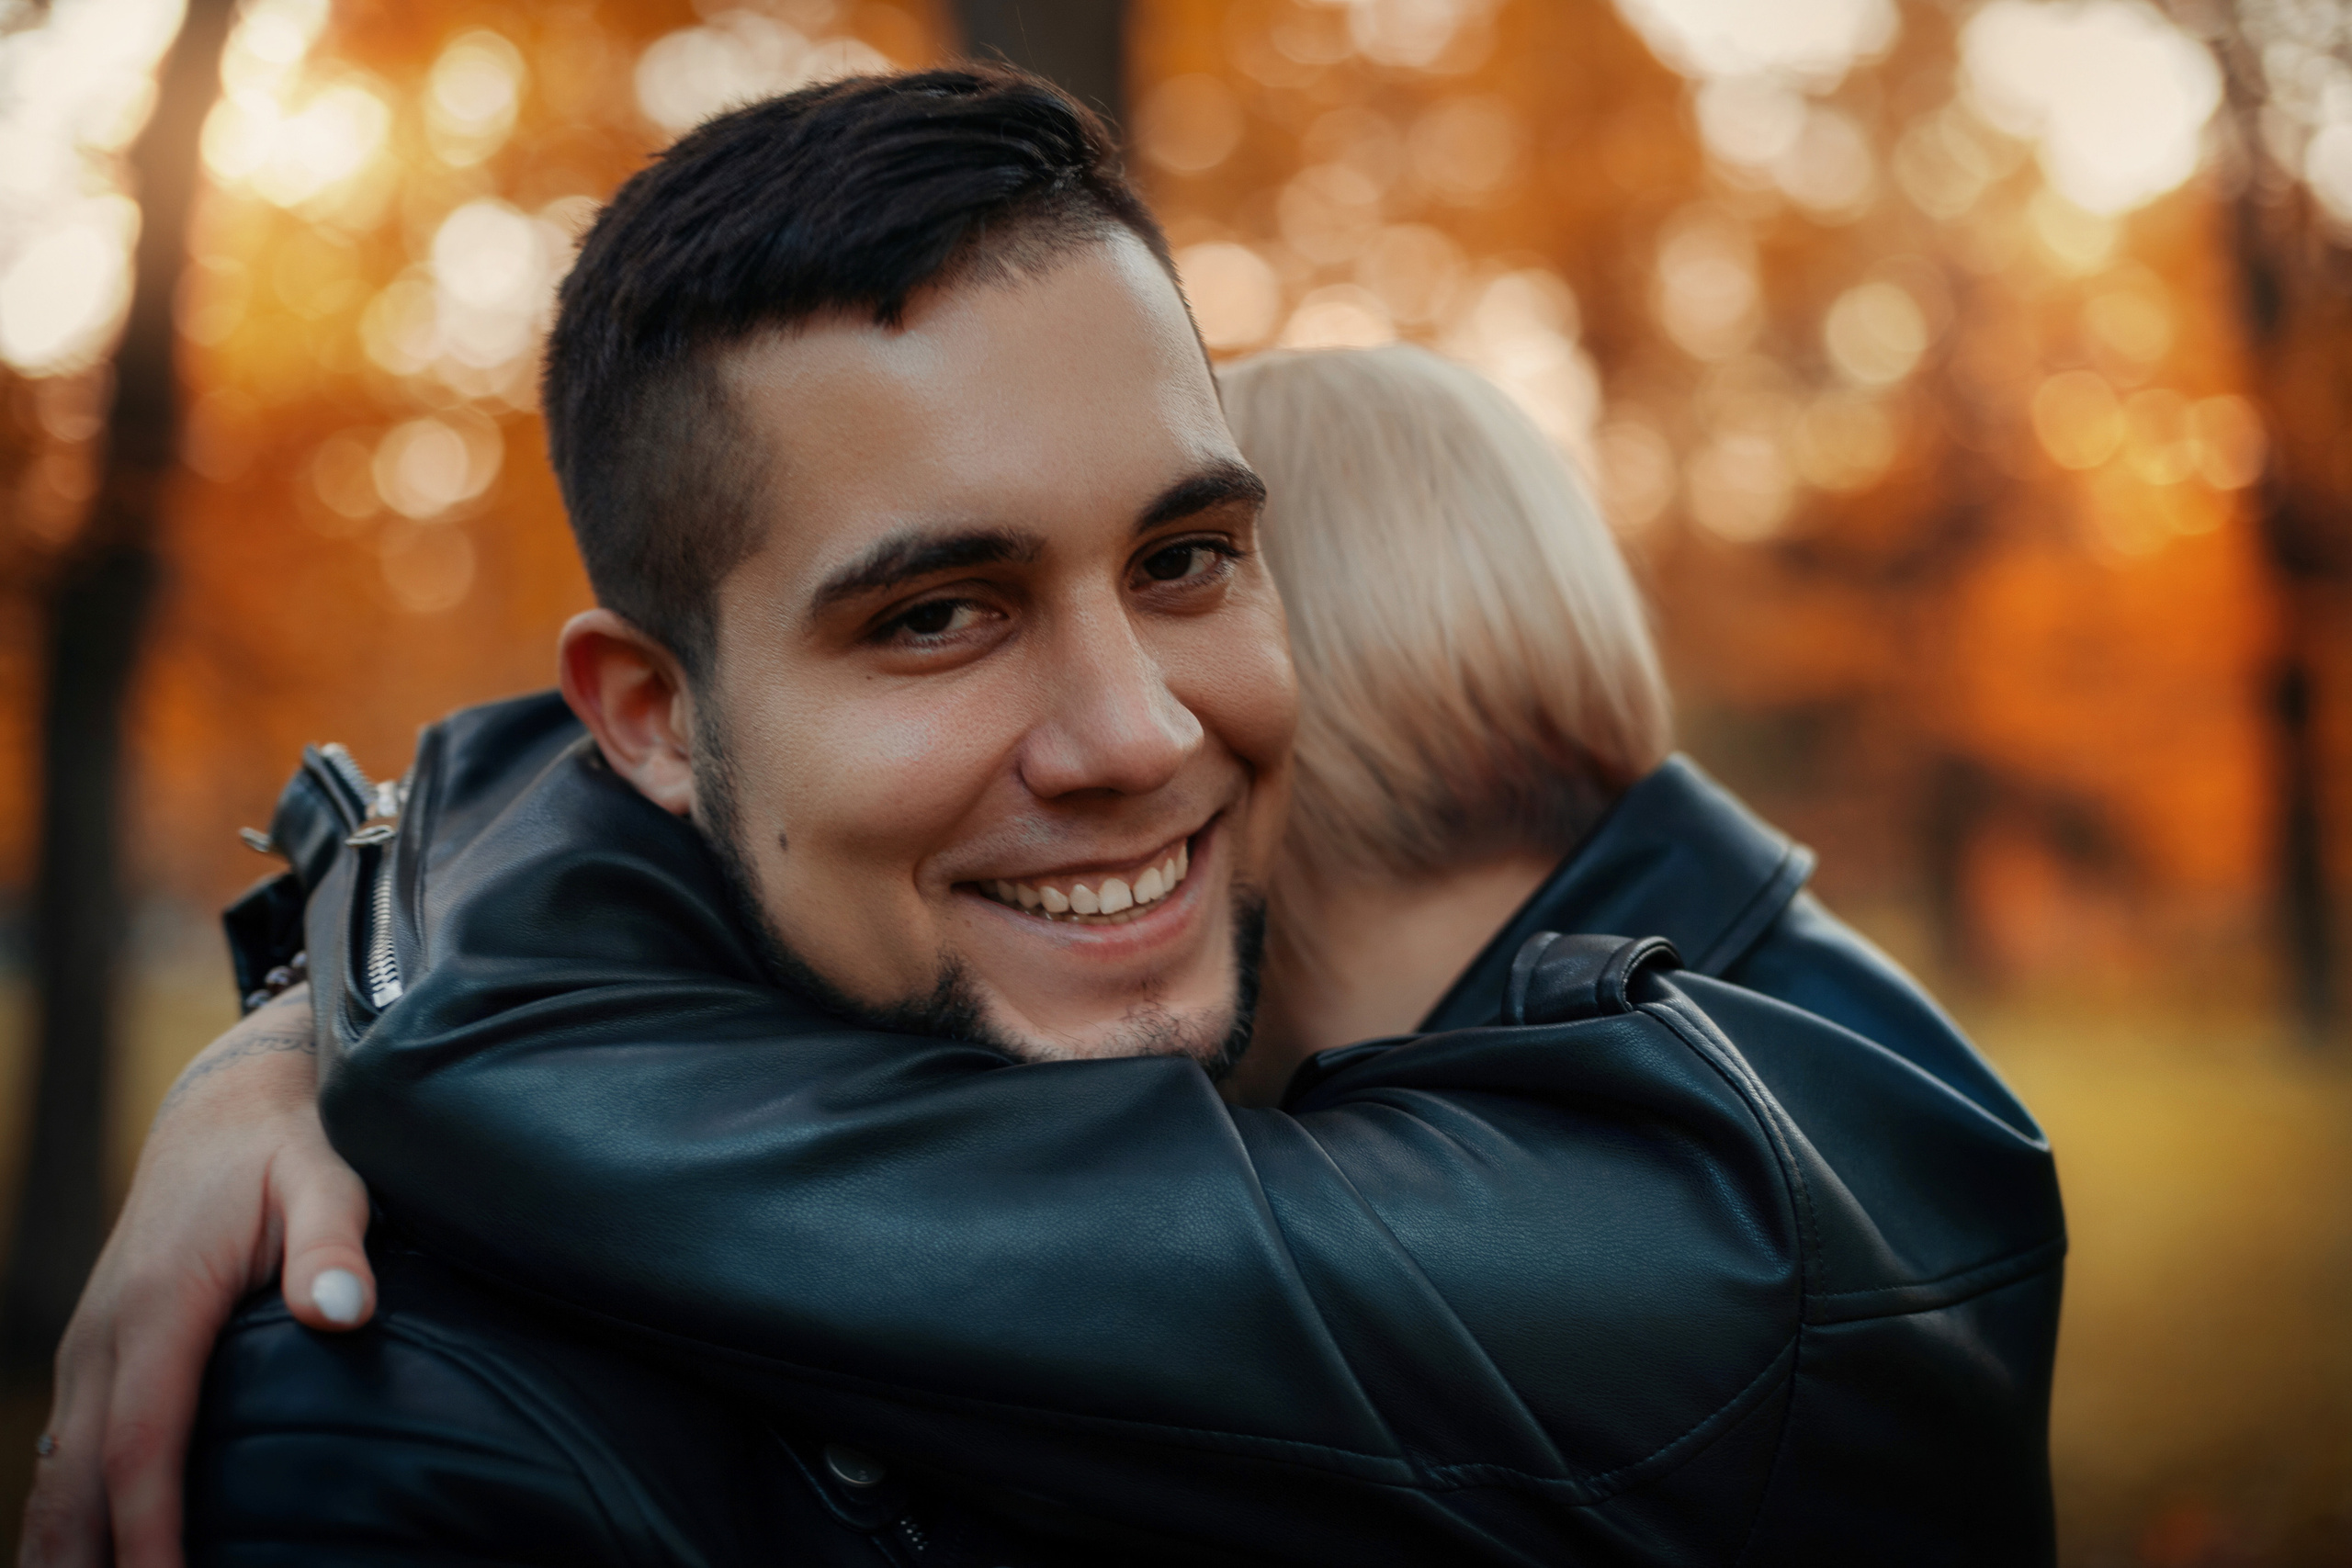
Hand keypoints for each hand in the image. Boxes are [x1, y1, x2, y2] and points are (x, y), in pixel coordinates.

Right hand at [18, 985, 371, 1567]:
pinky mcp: (96, 1354)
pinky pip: (62, 1455)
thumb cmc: (291, 1146)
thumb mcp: (328, 1177)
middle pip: (75, 1482)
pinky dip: (62, 1517)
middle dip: (87, 1563)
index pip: (142, 1446)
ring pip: (53, 1476)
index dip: (149, 1532)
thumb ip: (335, 1243)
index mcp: (159, 1306)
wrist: (229, 1102)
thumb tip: (343, 1309)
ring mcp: (90, 1347)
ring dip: (61, 1551)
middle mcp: (104, 1336)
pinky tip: (82, 1562)